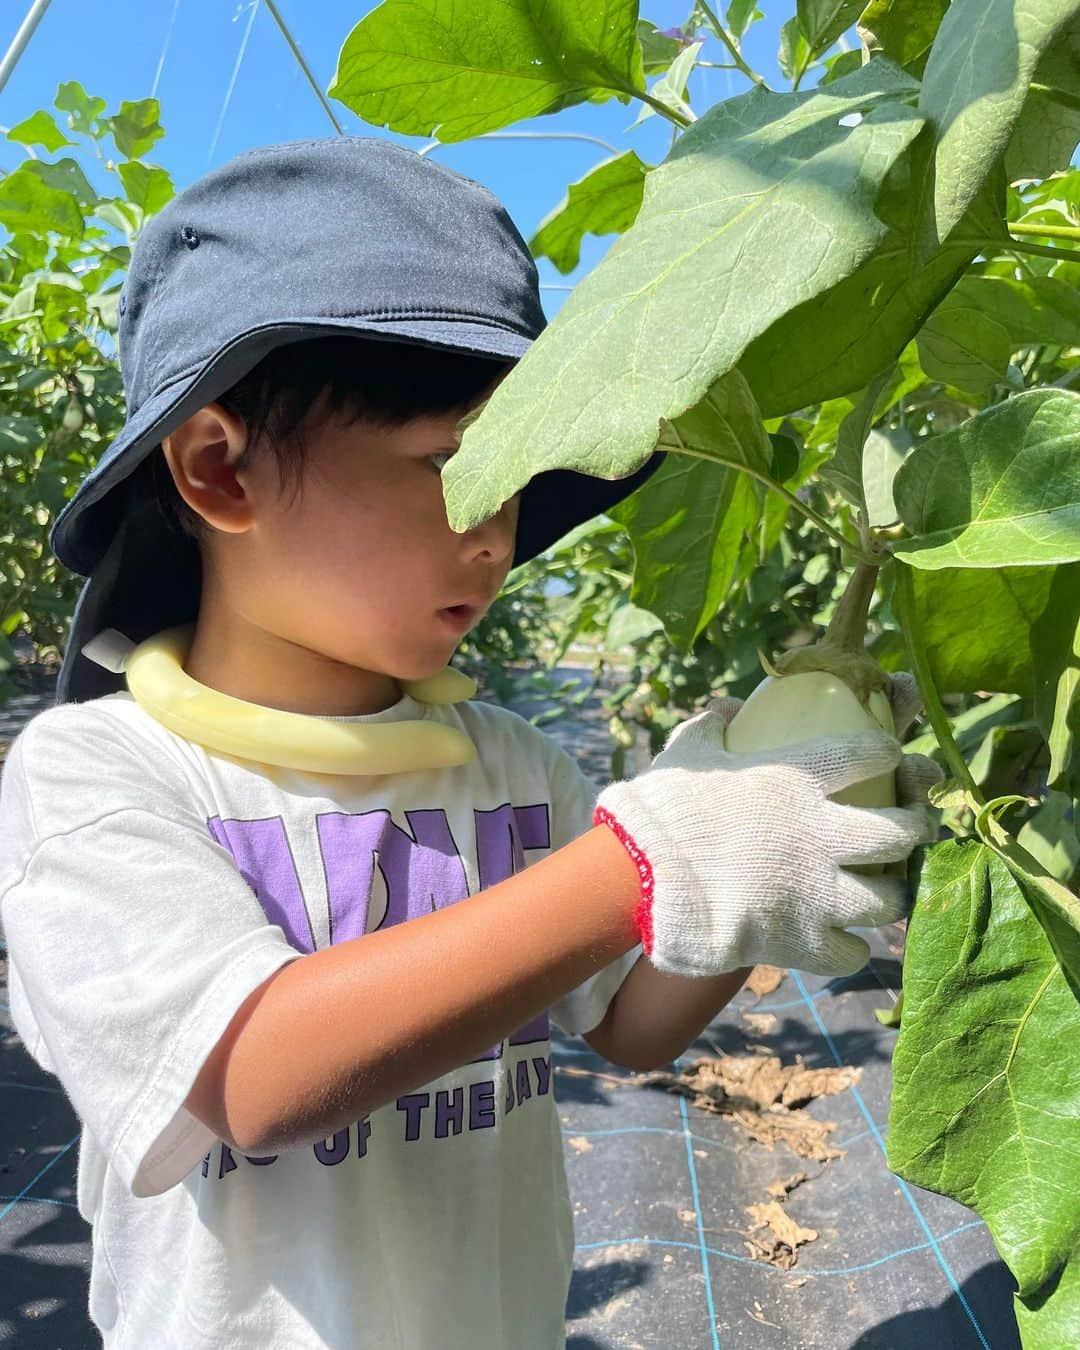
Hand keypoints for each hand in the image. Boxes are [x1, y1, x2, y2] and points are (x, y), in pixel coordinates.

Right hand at [594, 671, 940, 979]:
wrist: (641, 876)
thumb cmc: (663, 807)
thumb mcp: (689, 750)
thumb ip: (714, 725)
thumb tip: (728, 706)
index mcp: (799, 779)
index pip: (872, 752)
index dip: (889, 752)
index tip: (891, 756)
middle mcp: (822, 835)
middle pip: (902, 832)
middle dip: (915, 828)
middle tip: (912, 829)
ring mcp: (817, 892)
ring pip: (889, 898)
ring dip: (891, 893)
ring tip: (884, 890)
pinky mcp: (802, 941)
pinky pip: (851, 953)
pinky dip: (850, 947)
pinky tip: (843, 939)